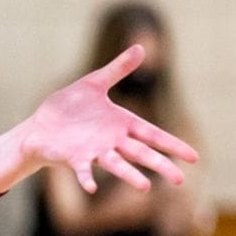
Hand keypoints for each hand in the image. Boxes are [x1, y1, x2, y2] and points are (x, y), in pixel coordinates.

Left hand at [0, 44, 199, 194]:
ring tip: (145, 188)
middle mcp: (112, 141)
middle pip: (141, 154)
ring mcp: (94, 151)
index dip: (172, 145)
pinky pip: (83, 170)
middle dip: (160, 165)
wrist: (41, 125)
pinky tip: (91, 188)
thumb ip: (118, 68)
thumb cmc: (69, 107)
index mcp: (121, 124)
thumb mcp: (95, 83)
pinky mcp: (73, 158)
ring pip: (117, 164)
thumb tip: (141, 46)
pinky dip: (87, 178)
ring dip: (130, 175)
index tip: (193, 157)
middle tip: (180, 181)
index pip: (153, 135)